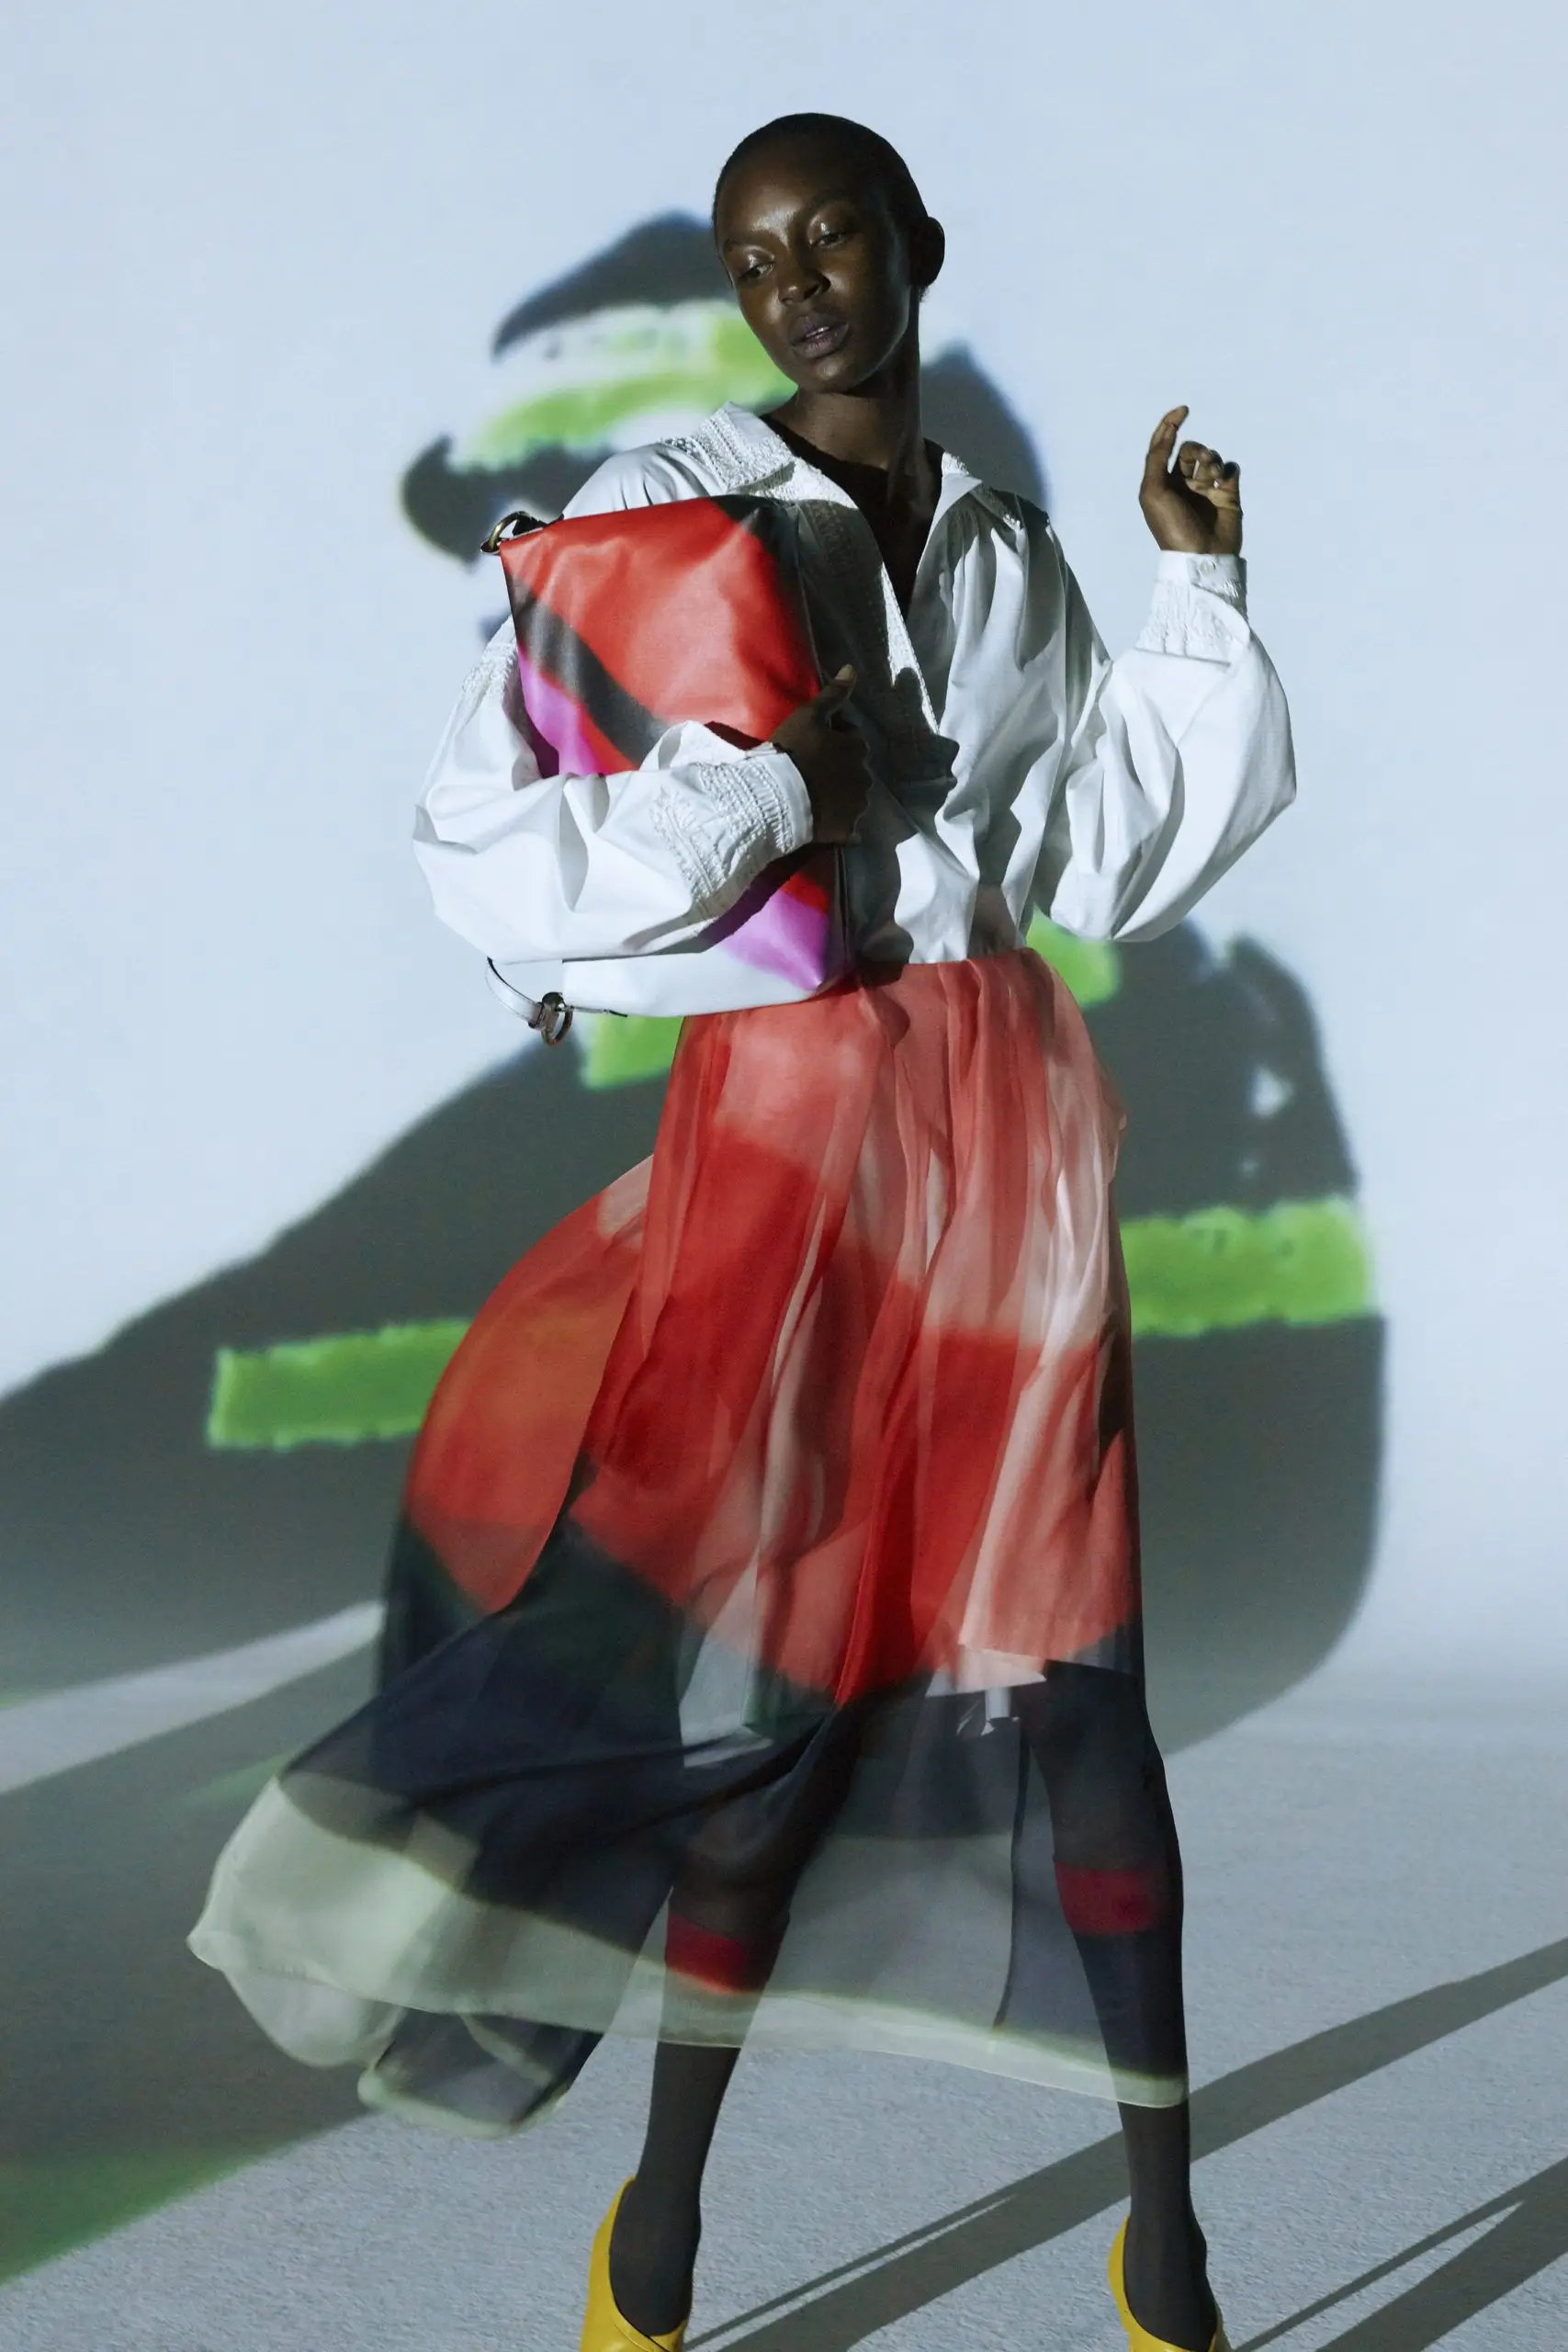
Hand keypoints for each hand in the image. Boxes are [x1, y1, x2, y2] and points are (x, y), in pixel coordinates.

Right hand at [772, 665, 870, 844]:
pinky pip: (850, 830)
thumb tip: (851, 669)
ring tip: (814, 798)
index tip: (812, 746)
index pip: (852, 739)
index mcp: (858, 748)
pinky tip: (825, 824)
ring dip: (841, 797)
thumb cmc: (791, 752)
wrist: (774, 796)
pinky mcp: (846, 831)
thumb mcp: (809, 716)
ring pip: (854, 799)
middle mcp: (865, 777)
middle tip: (811, 773)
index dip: (833, 741)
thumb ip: (833, 695)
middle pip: (855, 770)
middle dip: (840, 770)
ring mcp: (856, 806)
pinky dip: (842, 827)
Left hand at [1139, 406, 1242, 556]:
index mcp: (1162, 483)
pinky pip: (1230, 468)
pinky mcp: (1227, 494)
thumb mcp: (1153, 492)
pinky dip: (1227, 470)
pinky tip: (1223, 482)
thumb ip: (1156, 458)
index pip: (1164, 446)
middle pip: (1190, 449)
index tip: (1183, 410)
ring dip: (1211, 460)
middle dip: (1195, 449)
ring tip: (1212, 477)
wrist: (1202, 555)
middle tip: (1199, 462)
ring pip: (1211, 457)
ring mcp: (1206, 488)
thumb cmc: (1172, 527)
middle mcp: (1183, 484)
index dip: (1170, 424)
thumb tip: (1168, 431)